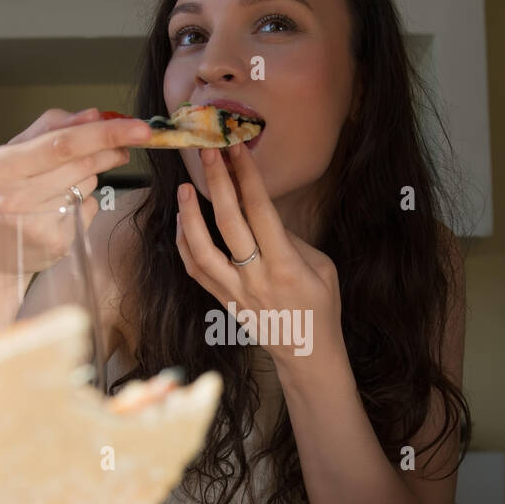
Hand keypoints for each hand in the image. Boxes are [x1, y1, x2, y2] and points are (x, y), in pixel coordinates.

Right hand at [0, 107, 150, 273]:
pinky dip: (85, 201)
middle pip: (82, 164)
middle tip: (124, 146)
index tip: (138, 128)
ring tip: (65, 181)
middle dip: (110, 150)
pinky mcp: (58, 243)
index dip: (105, 133)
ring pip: (88, 184)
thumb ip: (50, 128)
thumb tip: (93, 115)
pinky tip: (62, 207)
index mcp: (1, 167)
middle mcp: (17, 197)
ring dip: (90, 175)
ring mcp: (38, 224)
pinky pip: (89, 208)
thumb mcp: (12, 153)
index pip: (64, 144)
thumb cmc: (4, 191)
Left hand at [175, 143, 342, 368]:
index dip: (246, 177)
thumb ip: (290, 239)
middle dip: (217, 183)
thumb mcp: (321, 267)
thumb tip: (260, 212)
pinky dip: (185, 244)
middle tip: (207, 153)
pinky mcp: (222, 302)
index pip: (261, 212)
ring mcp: (235, 292)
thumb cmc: (320, 307)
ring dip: (189, 217)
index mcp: (286, 266)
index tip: (236, 150)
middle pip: (229, 224)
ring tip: (185, 188)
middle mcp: (256, 279)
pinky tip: (183, 221)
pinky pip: (195, 271)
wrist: (307, 354)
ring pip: (201, 251)